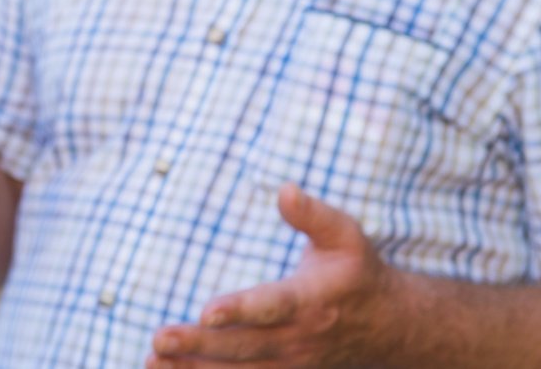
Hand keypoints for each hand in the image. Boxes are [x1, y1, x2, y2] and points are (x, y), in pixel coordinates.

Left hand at [147, 184, 401, 367]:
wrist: (388, 327)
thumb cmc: (356, 272)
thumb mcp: (345, 236)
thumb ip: (313, 214)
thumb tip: (284, 189)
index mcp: (311, 300)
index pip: (271, 307)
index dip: (239, 310)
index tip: (206, 310)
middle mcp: (298, 339)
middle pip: (243, 346)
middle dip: (199, 344)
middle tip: (160, 337)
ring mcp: (290, 364)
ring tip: (153, 359)